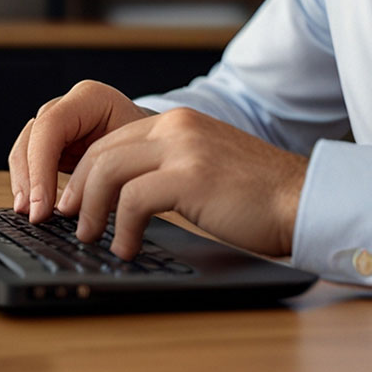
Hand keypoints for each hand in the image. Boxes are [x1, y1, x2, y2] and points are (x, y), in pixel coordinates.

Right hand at [8, 79, 149, 223]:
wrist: (156, 146)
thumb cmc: (148, 152)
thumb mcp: (133, 160)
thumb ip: (105, 179)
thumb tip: (72, 210)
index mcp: (91, 98)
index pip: (51, 127)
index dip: (41, 167)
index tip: (43, 206)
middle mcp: (69, 105)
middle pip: (33, 136)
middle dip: (29, 178)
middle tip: (34, 214)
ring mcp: (59, 121)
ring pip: (25, 149)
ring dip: (24, 183)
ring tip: (30, 214)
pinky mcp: (54, 142)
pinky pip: (31, 161)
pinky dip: (30, 185)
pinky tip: (34, 208)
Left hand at [55, 106, 307, 260]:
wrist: (301, 199)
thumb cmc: (257, 197)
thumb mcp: (205, 169)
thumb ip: (169, 170)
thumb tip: (124, 199)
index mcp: (178, 123)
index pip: (111, 140)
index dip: (83, 174)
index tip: (72, 203)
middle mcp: (177, 126)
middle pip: (102, 152)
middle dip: (76, 190)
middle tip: (69, 222)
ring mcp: (184, 148)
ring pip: (108, 171)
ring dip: (90, 209)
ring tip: (91, 237)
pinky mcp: (191, 177)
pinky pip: (133, 199)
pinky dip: (121, 228)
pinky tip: (127, 248)